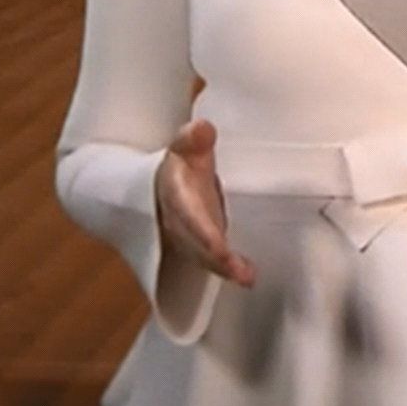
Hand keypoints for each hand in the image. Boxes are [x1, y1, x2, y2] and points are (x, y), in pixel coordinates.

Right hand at [155, 119, 255, 288]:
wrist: (158, 184)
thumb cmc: (182, 164)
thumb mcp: (185, 147)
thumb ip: (194, 140)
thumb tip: (203, 128)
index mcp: (176, 196)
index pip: (190, 217)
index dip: (204, 234)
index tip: (221, 249)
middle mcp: (180, 222)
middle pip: (197, 245)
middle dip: (217, 260)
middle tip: (243, 274)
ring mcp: (189, 238)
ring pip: (203, 258)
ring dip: (223, 269)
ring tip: (248, 277)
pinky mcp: (201, 246)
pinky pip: (212, 260)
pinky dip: (227, 269)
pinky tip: (248, 276)